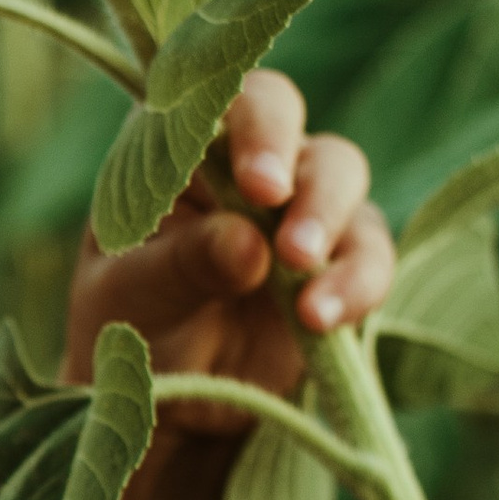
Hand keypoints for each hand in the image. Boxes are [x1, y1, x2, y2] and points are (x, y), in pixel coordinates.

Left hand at [62, 69, 394, 433]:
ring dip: (331, 232)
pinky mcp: (340, 260)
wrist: (166, 398)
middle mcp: (249, 163)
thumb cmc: (130, 326)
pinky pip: (368, 257)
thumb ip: (184, 263)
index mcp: (182, 147)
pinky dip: (355, 285)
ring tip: (306, 302)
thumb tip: (249, 245)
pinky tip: (322, 319)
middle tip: (290, 246)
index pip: (228, 101)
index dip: (255, 129)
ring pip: (344, 185)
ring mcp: (300, 208)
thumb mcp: (132, 296)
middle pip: (302, 140)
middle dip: (307, 187)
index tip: (260, 184)